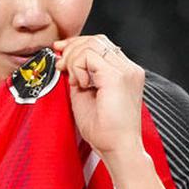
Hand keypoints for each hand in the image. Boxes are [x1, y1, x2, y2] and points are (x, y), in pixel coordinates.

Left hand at [53, 34, 144, 156]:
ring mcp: (126, 70)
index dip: (76, 46)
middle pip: (96, 39)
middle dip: (72, 48)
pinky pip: (88, 56)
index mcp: (124, 72)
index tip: (59, 55)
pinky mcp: (117, 76)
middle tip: (60, 67)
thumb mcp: (85, 96)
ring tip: (74, 82)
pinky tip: (80, 85)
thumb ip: (79, 76)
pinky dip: (77, 68)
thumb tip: (63, 60)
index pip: (100, 44)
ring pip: (91, 44)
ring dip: (73, 60)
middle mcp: (129, 68)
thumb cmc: (103, 131)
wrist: (118, 149)